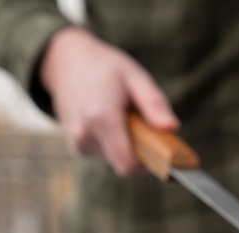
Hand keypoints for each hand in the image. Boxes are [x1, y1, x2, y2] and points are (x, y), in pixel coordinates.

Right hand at [40, 27, 178, 175]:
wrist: (66, 62)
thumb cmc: (106, 68)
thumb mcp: (136, 77)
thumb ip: (154, 104)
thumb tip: (172, 128)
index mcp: (100, 117)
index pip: (128, 163)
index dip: (150, 164)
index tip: (165, 154)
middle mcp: (84, 134)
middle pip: (124, 163)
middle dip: (140, 152)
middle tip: (146, 127)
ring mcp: (77, 143)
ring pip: (115, 160)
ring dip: (127, 145)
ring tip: (124, 118)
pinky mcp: (76, 147)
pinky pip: (105, 154)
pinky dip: (114, 143)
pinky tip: (111, 122)